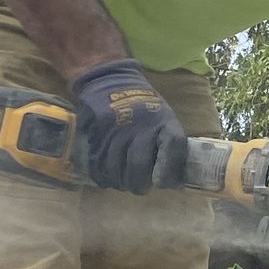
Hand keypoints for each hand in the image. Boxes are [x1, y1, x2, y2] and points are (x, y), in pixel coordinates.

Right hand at [70, 59, 189, 193]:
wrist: (109, 81)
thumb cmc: (142, 106)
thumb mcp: (163, 117)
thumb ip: (168, 145)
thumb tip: (174, 180)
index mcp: (163, 122)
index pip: (173, 146)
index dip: (168, 170)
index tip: (161, 183)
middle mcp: (140, 127)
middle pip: (139, 165)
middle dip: (140, 184)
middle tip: (140, 186)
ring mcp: (116, 132)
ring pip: (117, 170)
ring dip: (121, 182)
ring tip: (124, 181)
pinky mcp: (95, 136)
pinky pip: (98, 166)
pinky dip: (104, 177)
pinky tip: (108, 176)